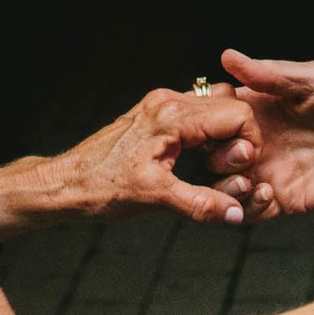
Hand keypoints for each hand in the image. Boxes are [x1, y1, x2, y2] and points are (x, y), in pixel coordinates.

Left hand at [46, 85, 258, 226]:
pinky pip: (198, 112)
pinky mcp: (155, 113)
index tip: (235, 173)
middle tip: (219, 171)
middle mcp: (168, 101)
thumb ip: (199, 204)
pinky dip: (207, 133)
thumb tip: (236, 213)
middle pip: (232, 106)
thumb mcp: (154, 199)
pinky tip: (197, 158)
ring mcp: (161, 104)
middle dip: (237, 141)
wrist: (66, 183)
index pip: (238, 115)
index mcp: (172, 116)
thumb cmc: (102, 187)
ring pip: (216, 106)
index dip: (247, 146)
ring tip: (208, 165)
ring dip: (223, 136)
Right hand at [208, 50, 313, 216]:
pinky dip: (247, 205)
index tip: (207, 116)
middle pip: (212, 150)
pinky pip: (251, 211)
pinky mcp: (285, 200)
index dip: (207, 115)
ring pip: (225, 184)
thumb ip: (268, 73)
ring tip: (247, 173)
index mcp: (262, 107)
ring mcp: (270, 172)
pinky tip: (266, 191)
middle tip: (240, 147)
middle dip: (214, 151)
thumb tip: (227, 56)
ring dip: (226, 181)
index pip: (217, 112)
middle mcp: (260, 140)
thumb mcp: (313, 78)